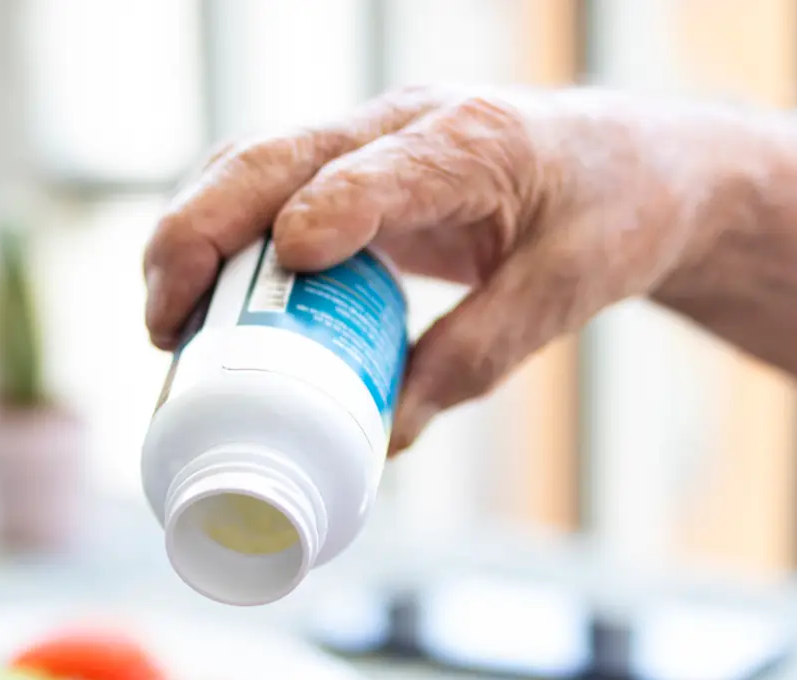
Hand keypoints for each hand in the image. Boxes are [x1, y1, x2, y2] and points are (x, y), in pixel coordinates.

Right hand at [143, 86, 754, 450]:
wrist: (633, 164)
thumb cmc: (609, 216)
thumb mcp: (564, 294)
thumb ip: (475, 357)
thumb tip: (382, 437)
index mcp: (476, 142)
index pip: (385, 168)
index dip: (331, 210)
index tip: (289, 263)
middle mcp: (405, 124)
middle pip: (276, 156)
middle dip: (204, 230)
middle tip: (164, 319)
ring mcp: (367, 141)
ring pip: (249, 165)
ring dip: (193, 238)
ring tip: (163, 326)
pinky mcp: (348, 169)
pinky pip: (261, 192)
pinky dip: (217, 244)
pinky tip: (194, 311)